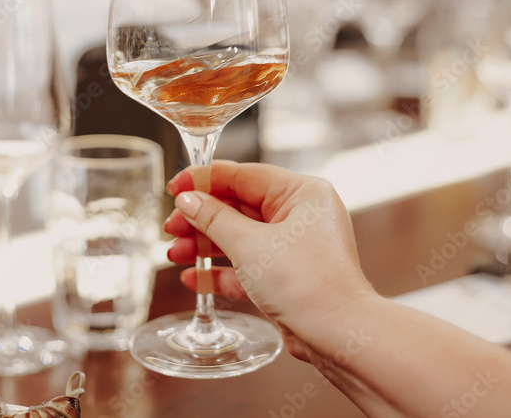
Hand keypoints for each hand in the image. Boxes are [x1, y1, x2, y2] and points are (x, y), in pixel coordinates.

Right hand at [163, 161, 373, 360]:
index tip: (176, 187)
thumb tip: (189, 200)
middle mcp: (302, 215)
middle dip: (201, 219)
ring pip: (240, 237)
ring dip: (205, 245)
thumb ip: (214, 219)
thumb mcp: (250, 244)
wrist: (338, 335)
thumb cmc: (309, 284)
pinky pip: (247, 266)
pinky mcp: (288, 277)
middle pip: (238, 207)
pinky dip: (221, 271)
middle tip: (172, 227)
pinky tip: (194, 277)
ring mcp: (295, 247)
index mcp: (302, 193)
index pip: (243, 175)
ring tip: (176, 254)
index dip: (204, 180)